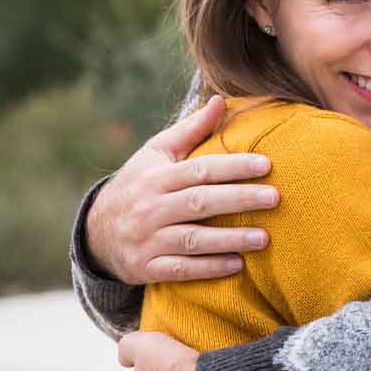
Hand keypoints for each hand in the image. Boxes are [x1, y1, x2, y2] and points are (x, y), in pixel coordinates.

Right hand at [88, 95, 279, 283]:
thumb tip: (220, 101)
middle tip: (275, 198)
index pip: (200, 170)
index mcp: (156, 178)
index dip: (233, 166)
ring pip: (192, 239)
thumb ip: (190, 130)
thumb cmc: (139, 185)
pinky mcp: (147, 267)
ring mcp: (147, 240)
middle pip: (199, 203)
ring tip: (264, 237)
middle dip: (239, 200)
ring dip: (229, 239)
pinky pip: (180, 269)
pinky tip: (237, 265)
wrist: (96, 232)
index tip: (266, 165)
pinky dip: (208, 268)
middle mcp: (150, 208)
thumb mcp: (156, 154)